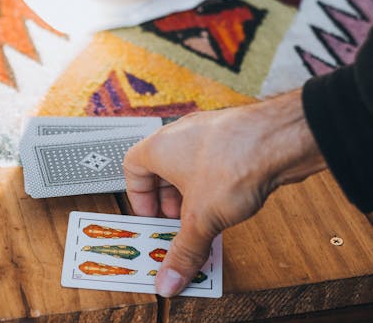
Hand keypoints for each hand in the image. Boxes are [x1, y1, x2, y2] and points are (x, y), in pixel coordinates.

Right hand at [123, 90, 325, 296]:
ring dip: (192, 198)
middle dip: (167, 204)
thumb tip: (169, 279)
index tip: (150, 218)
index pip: (133, 168)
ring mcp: (208, 136)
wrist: (283, 139)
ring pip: (190, 170)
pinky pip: (213, 168)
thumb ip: (183, 252)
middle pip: (162, 172)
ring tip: (202, 222)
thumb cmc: (234, 160)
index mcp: (160, 147)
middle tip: (175, 227)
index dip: (138, 197)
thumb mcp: (201, 218)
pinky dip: (213, 190)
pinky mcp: (233, 141)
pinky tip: (225, 209)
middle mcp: (181, 137)